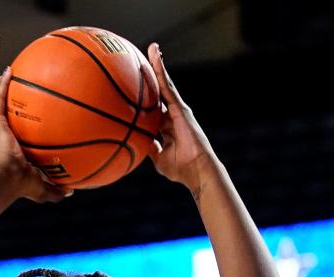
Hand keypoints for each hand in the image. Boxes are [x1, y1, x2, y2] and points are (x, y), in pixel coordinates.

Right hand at [0, 69, 66, 204]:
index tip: (20, 114)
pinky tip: (9, 72)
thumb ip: (56, 189)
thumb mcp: (43, 188)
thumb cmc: (22, 185)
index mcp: (6, 150)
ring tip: (8, 73)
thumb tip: (71, 192)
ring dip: (0, 88)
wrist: (8, 179)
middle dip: (3, 100)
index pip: (8, 132)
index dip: (12, 123)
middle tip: (11, 87)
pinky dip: (2, 85)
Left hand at [146, 43, 217, 192]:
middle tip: (144, 58)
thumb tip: (136, 143)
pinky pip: (168, 87)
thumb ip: (150, 148)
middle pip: (160, 90)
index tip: (136, 87)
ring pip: (165, 84)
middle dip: (154, 74)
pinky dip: (162, 73)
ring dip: (158, 66)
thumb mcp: (159, 159)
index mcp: (167, 126)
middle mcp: (173, 114)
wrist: (197, 170)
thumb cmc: (181, 169)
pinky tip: (156, 60)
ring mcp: (177, 109)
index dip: (146, 97)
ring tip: (152, 48)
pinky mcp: (180, 108)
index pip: (154, 107)